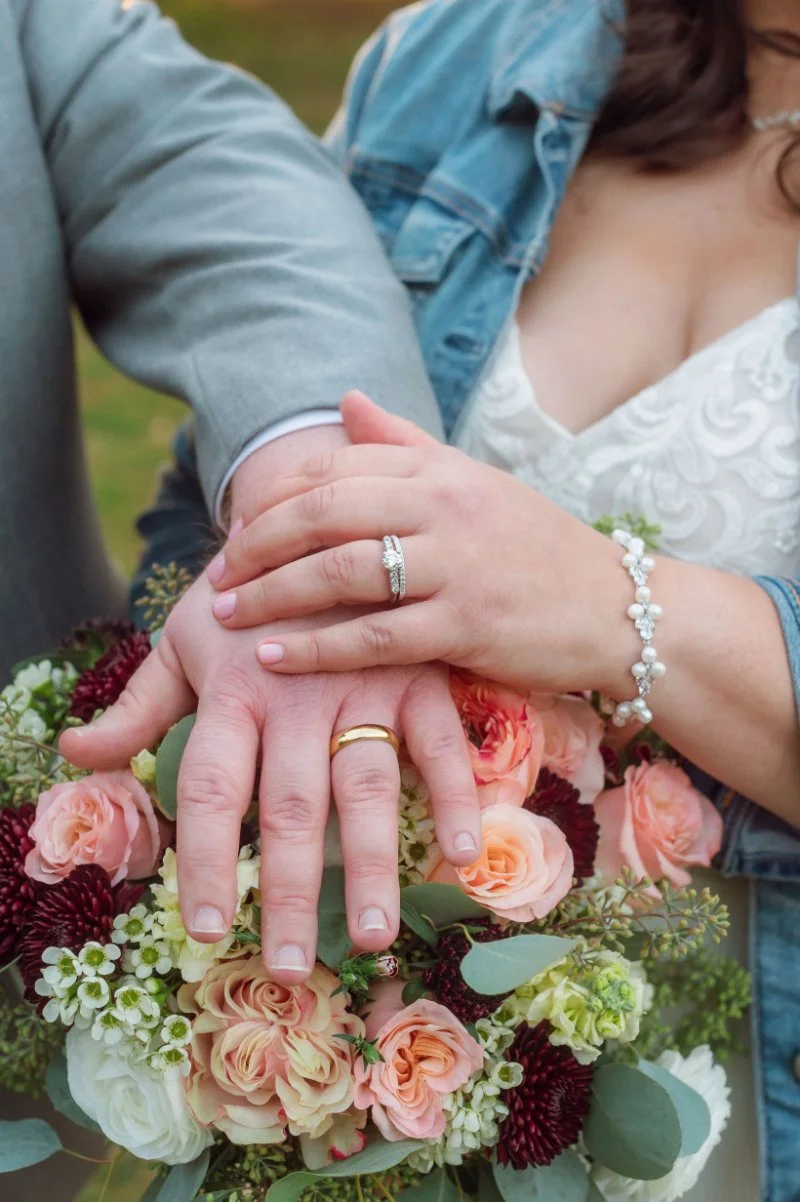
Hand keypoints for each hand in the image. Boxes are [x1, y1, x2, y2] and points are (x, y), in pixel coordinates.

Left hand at [60, 575, 479, 980]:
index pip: (211, 789)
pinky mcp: (418, 675)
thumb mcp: (182, 639)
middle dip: (290, 890)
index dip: (204, 862)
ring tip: (373, 936)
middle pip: (290, 805)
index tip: (202, 930)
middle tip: (289, 965)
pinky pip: (441, 743)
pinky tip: (460, 853)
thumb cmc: (244, 591)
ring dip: (372, 864)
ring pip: (365, 786)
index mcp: (233, 690)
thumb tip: (75, 756)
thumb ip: (140, 705)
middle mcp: (297, 693)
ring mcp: (364, 684)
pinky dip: (453, 795)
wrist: (320, 510)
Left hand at [206, 392, 632, 695]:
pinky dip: (316, 648)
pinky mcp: (467, 626)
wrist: (618, 607)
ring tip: (229, 615)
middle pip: (324, 513)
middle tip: (218, 575)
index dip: (273, 500)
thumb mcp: (475, 483)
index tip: (238, 530)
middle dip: (258, 544)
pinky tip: (275, 657)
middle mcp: (444, 507)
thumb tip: (347, 400)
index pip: (334, 470)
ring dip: (272, 594)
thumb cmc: (537, 548)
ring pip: (340, 572)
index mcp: (440, 469)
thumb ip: (406, 445)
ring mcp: (456, 566)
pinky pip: (373, 636)